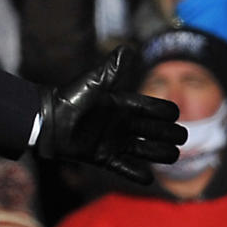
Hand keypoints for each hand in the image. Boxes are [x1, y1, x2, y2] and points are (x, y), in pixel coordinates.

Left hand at [37, 46, 186, 184]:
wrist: (46, 121)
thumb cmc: (69, 99)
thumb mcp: (93, 83)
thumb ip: (112, 69)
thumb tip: (129, 49)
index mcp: (123, 105)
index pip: (154, 109)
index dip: (166, 111)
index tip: (173, 114)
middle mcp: (122, 124)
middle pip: (157, 130)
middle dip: (171, 134)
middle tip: (180, 137)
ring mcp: (114, 142)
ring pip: (147, 150)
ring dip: (161, 154)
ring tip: (172, 154)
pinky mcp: (103, 157)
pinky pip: (126, 168)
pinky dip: (138, 174)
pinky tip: (148, 178)